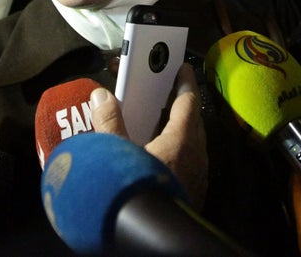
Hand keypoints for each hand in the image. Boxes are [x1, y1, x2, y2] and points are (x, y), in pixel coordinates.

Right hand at [90, 63, 207, 208]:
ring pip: (194, 142)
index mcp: (182, 140)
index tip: (182, 66)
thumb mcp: (118, 154)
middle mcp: (197, 155)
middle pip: (194, 121)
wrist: (151, 234)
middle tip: (167, 92)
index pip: (188, 102)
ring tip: (162, 122)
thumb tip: (101, 95)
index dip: (184, 82)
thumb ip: (109, 123)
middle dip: (182, 104)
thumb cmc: (136, 189)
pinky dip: (180, 149)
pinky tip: (162, 155)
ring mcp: (199, 175)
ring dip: (182, 129)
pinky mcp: (195, 191)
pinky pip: (191, 160)